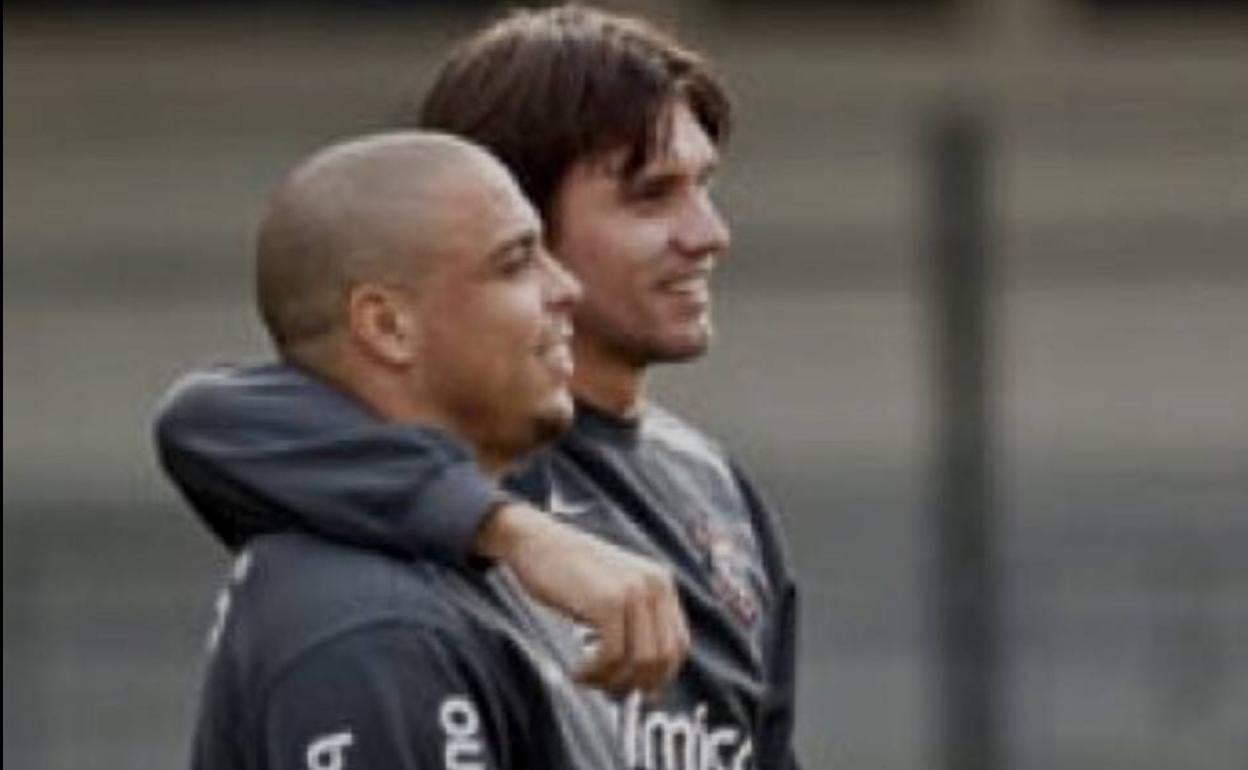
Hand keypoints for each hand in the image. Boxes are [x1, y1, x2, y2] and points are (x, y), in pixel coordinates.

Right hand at [474, 501, 689, 695]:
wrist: (536, 540)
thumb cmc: (569, 573)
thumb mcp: (614, 591)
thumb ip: (635, 623)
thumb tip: (644, 680)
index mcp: (661, 583)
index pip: (679, 645)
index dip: (661, 676)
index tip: (638, 690)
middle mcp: (655, 585)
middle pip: (663, 658)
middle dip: (636, 684)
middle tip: (608, 691)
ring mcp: (633, 592)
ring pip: (639, 661)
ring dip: (612, 681)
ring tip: (588, 678)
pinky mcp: (608, 601)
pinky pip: (612, 656)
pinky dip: (594, 672)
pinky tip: (577, 670)